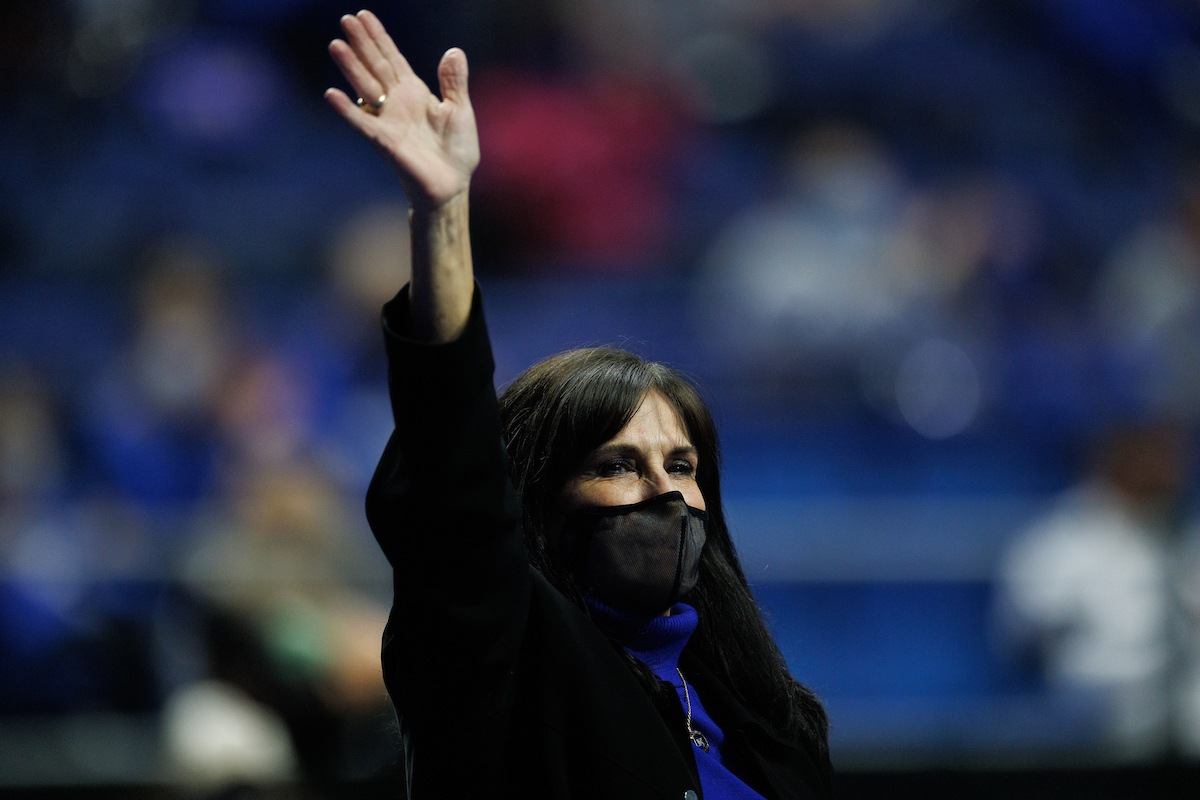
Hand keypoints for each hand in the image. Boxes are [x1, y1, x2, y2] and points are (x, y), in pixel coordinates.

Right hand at [325, 10, 479, 212]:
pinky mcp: (384, 141)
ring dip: (351, 67)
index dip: (379, 37)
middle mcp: (397, 102)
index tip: (363, 15)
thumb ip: (454, 82)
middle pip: (375, 67)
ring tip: (336, 45)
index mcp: (415, 92)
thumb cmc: (456, 150)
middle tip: (345, 20)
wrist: (452, 184)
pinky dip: (347, 110)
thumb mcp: (460, 110)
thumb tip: (454, 51)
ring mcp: (388, 121)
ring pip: (365, 88)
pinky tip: (332, 94)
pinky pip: (362, 123)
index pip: (393, 58)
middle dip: (362, 44)